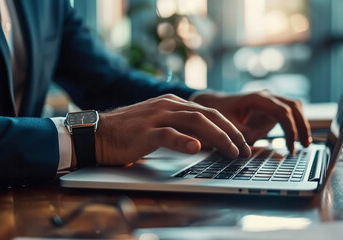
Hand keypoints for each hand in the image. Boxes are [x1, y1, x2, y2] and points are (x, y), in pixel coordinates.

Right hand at [91, 94, 251, 165]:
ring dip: (217, 136)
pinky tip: (196, 148)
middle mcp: (167, 105)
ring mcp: (156, 117)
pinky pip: (167, 134)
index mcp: (172, 103)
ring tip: (231, 150)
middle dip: (231, 132)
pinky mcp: (144, 132)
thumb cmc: (128, 133)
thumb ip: (180, 128)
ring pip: (194, 122)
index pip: (209, 112)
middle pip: (208, 114)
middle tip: (244, 149)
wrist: (97, 134)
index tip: (243, 143)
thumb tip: (206, 142)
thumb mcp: (158, 125)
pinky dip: (183, 141)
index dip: (229, 127)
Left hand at [192, 90, 311, 152]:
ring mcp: (271, 101)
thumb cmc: (220, 113)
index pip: (282, 112)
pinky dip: (296, 124)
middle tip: (305, 145)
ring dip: (302, 124)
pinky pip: (290, 113)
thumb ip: (242, 136)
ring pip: (295, 108)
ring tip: (305, 144)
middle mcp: (267, 97)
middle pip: (293, 107)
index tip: (290, 146)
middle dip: (302, 126)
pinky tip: (298, 139)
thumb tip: (253, 148)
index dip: (289, 129)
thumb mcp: (228, 127)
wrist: (215, 103)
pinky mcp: (272, 108)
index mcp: (257, 99)